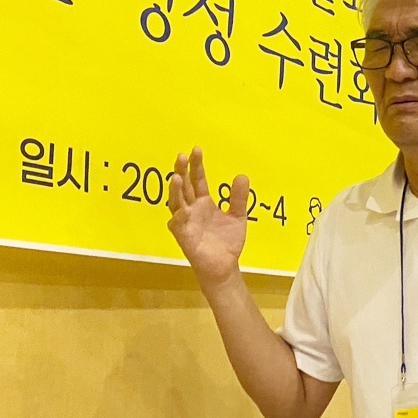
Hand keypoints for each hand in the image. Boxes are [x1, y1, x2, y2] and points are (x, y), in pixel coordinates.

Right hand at [166, 147, 250, 291]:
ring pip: (176, 204)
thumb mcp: (237, 216)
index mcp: (203, 203)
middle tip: (182, 156)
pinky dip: (179, 217)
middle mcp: (191, 210)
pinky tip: (182, 210)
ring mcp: (186, 223)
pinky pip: (178, 226)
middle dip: (181, 171)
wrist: (225, 266)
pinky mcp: (184, 237)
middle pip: (184, 187)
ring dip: (175, 191)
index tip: (196, 150)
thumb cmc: (226, 241)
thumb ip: (238, 198)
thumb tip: (242, 176)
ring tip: (176, 177)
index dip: (196, 166)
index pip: (197, 180)